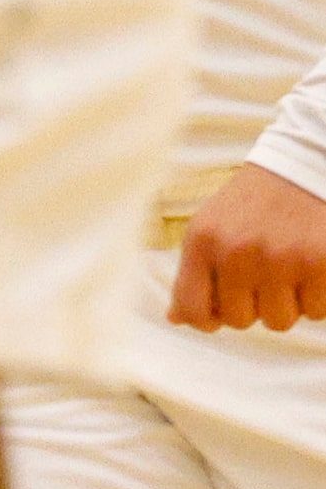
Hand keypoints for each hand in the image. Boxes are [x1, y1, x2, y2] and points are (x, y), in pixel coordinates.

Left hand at [170, 163, 325, 332]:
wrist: (303, 167)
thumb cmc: (253, 205)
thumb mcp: (211, 227)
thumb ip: (193, 273)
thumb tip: (177, 319)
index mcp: (203, 241)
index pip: (192, 309)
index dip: (207, 320)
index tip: (219, 311)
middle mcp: (237, 251)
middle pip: (239, 321)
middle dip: (252, 306)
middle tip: (263, 275)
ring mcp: (280, 258)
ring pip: (280, 321)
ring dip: (286, 304)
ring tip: (287, 269)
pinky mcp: (320, 264)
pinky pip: (315, 312)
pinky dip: (316, 298)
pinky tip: (311, 267)